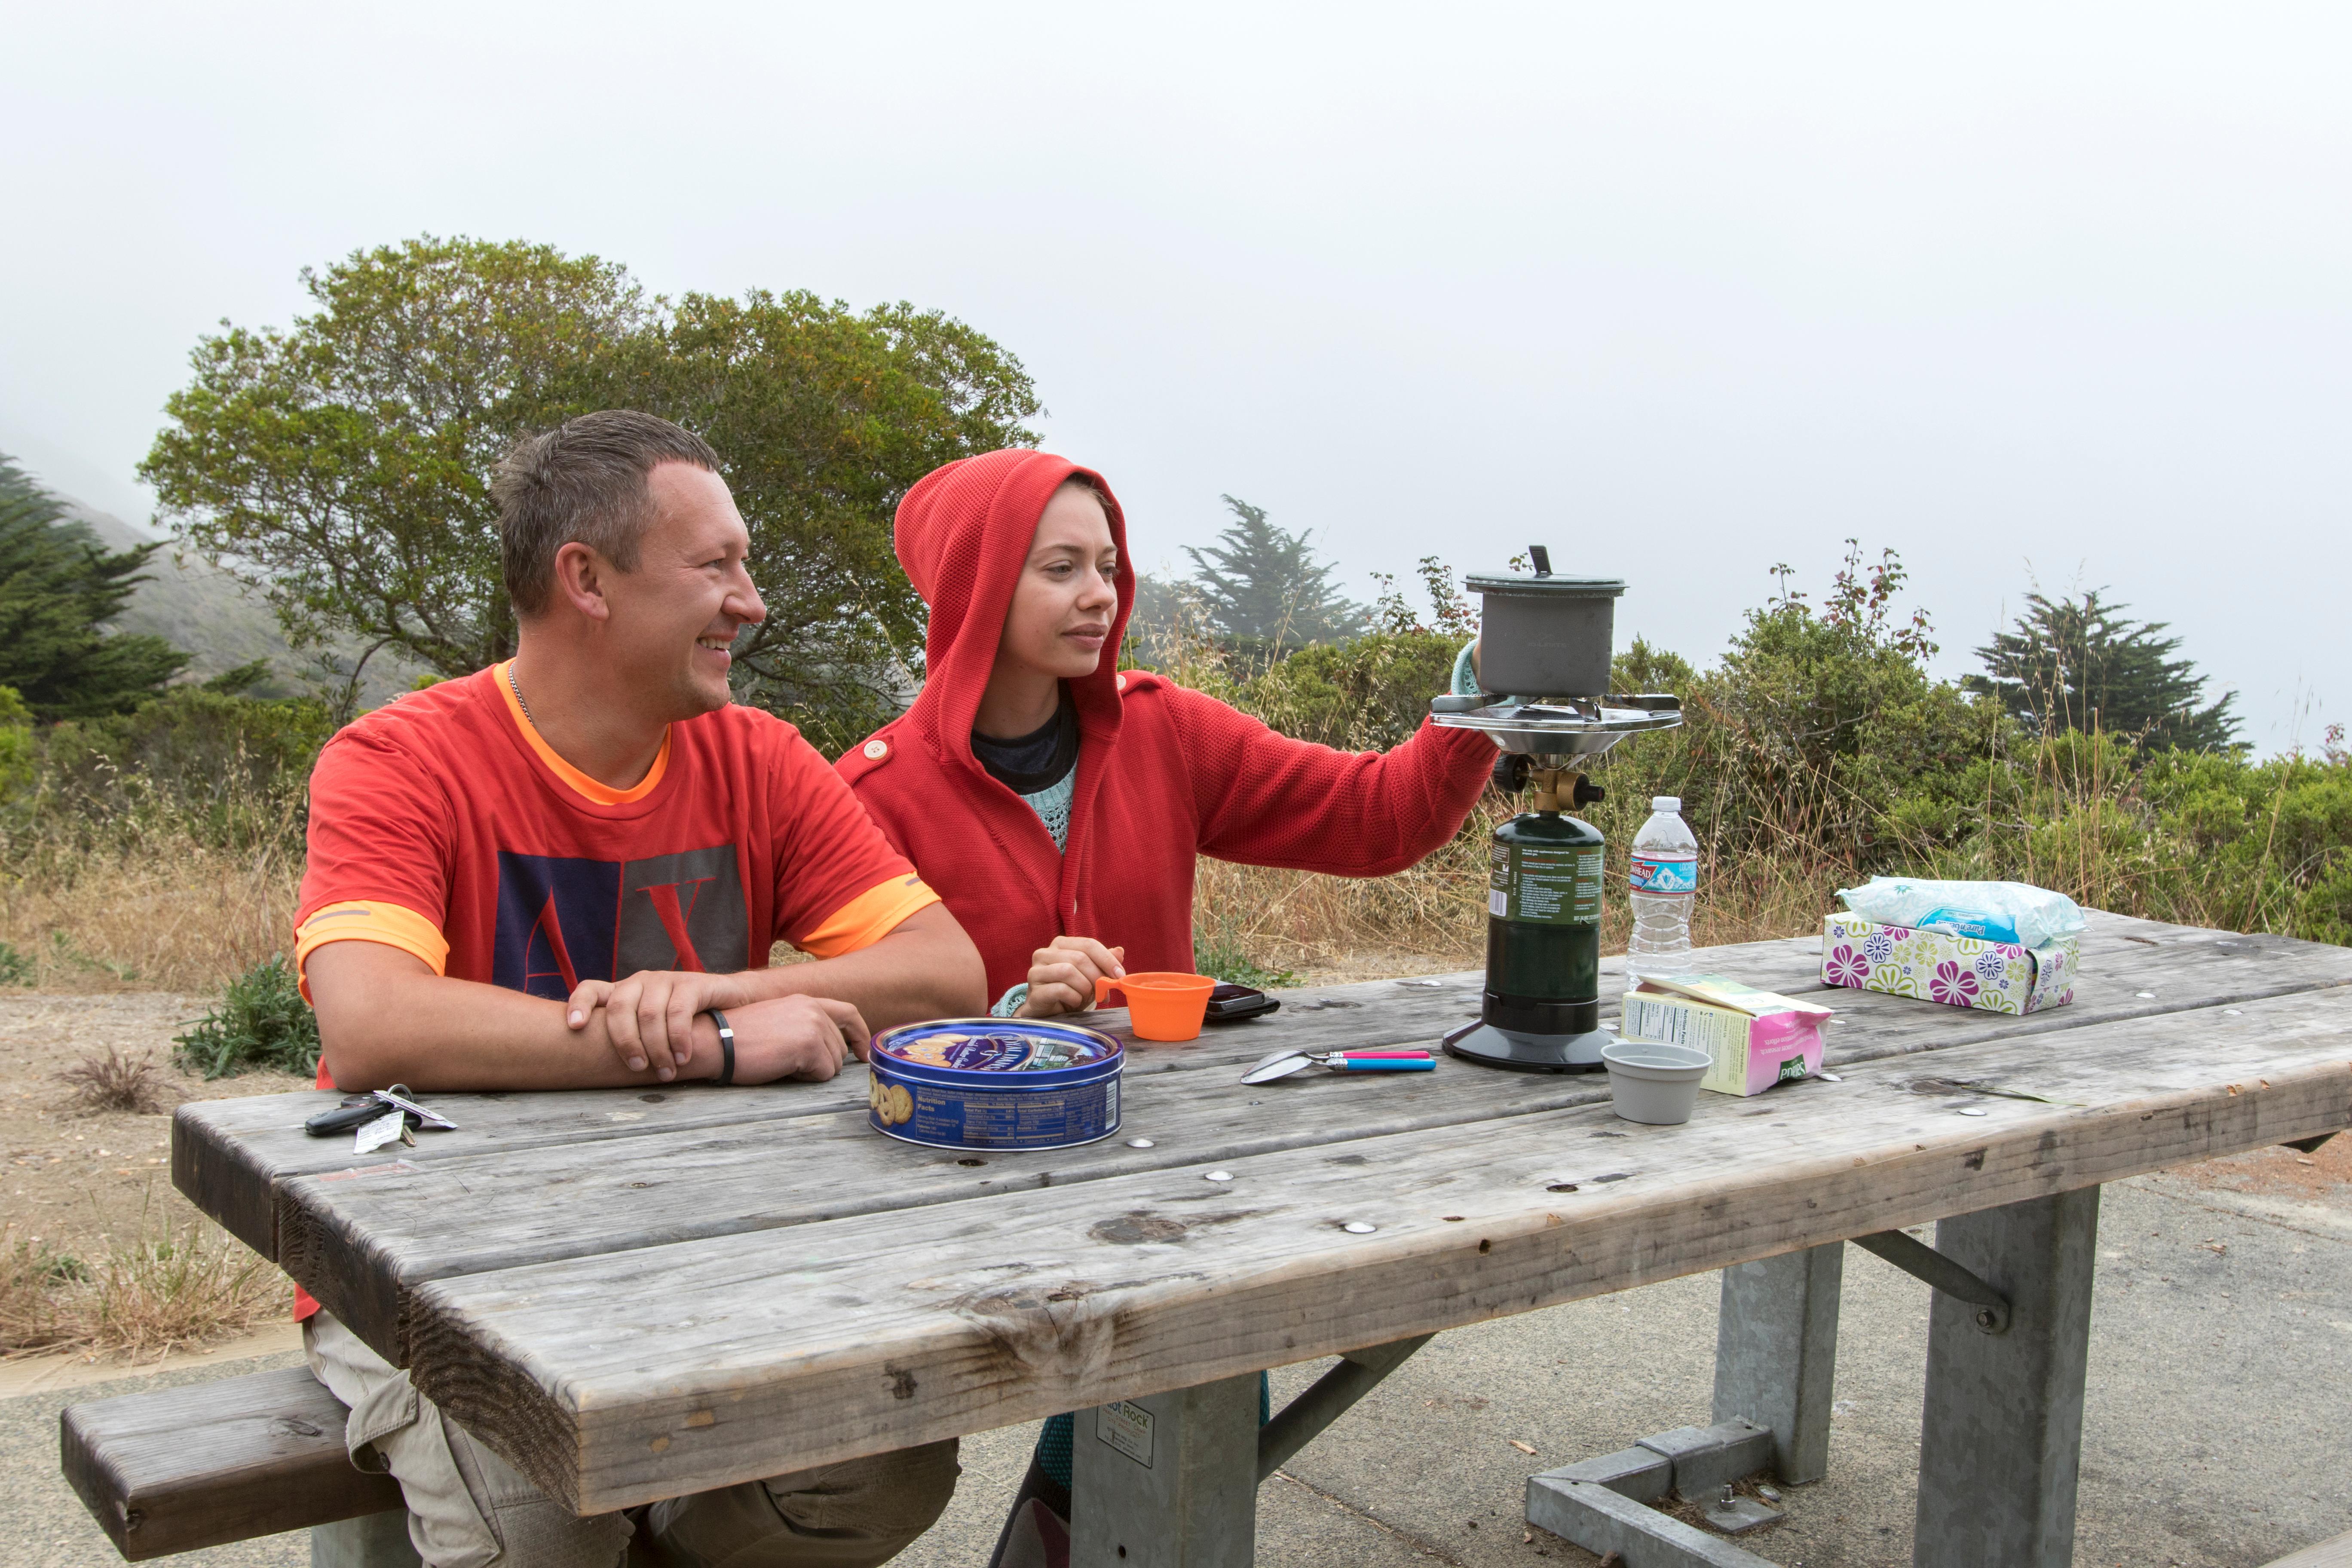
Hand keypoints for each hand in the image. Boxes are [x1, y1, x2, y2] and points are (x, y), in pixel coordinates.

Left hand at [567, 970, 757, 1082]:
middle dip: (626, 1042)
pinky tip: (683, 1056)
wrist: (727, 1005)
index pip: (591, 989)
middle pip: (620, 1008)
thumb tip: (596, 1070)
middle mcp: (640, 981)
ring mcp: (665, 979)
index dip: (579, 1005)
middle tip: (637, 1068)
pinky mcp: (691, 983)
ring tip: (666, 1072)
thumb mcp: (649, 1029)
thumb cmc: (680, 1025)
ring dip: (657, 1048)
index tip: (575, 1027)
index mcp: (622, 992)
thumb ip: (628, 1037)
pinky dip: (679, 1038)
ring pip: (650, 1014)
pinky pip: (679, 1011)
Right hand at [726, 994, 871, 1083]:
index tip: (863, 1054)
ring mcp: (812, 1026)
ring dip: (812, 1071)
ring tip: (782, 1062)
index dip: (860, 1034)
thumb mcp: (778, 1020)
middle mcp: (813, 1009)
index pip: (848, 1012)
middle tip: (789, 1063)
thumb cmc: (739, 1038)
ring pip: (833, 1064)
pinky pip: (823, 1074)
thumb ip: (804, 1025)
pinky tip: (782, 1069)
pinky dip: (805, 1079)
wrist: (715, 1041)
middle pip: (840, 1048)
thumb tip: (830, 1047)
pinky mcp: (808, 1045)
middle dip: (822, 1063)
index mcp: (806, 1001)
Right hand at [1018, 938, 1125, 1017]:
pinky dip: (1074, 998)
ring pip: (1069, 971)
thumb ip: (1102, 963)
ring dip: (1084, 988)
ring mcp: (1036, 971)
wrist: (1048, 1013)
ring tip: (1086, 997)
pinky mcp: (1034, 991)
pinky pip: (1060, 990)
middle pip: (1080, 958)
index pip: (1088, 944)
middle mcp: (1045, 953)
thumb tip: (1120, 951)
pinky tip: (1074, 1003)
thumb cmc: (1069, 991)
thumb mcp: (1089, 976)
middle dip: (1097, 977)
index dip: (1107, 959)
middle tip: (1104, 992)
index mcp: (1060, 944)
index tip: (1120, 974)